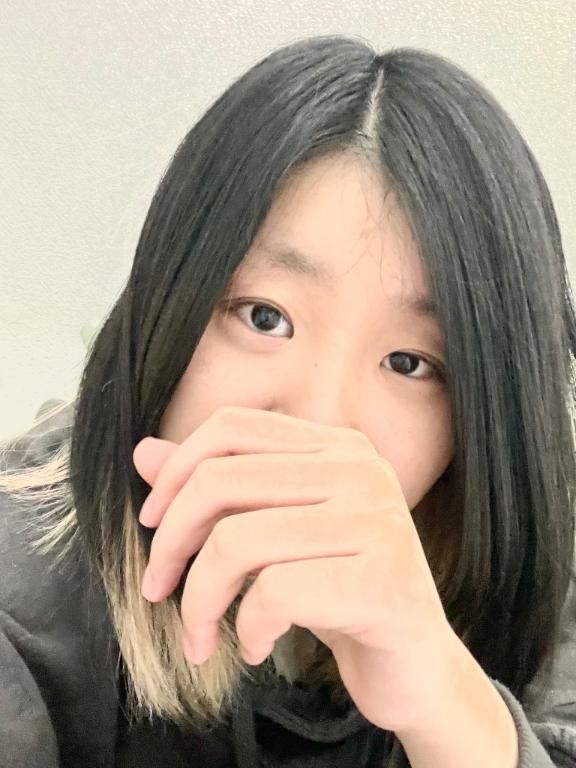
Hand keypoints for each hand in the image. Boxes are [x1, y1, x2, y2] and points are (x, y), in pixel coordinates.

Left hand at [133, 406, 459, 732]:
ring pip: (236, 540)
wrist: (412, 668)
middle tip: (157, 589)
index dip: (176, 472)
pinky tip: (258, 648)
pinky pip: (276, 593)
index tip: (152, 526)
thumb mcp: (271, 535)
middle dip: (170, 543)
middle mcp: (362, 469)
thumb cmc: (334, 593)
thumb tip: (142, 452)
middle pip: (221, 480)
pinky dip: (249, 630)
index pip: (231, 427)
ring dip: (200, 602)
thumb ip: (215, 491)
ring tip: (202, 636)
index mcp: (337, 447)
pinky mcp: (385, 582)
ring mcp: (378, 521)